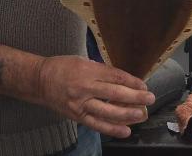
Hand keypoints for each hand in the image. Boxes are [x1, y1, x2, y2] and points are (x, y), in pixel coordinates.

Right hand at [35, 56, 154, 137]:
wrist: (40, 81)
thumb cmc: (63, 67)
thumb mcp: (82, 61)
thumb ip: (102, 70)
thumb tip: (123, 80)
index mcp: (87, 70)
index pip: (115, 77)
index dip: (132, 82)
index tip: (144, 85)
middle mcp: (84, 87)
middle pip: (115, 94)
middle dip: (136, 97)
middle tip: (150, 99)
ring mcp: (80, 104)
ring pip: (108, 112)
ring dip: (128, 114)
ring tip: (142, 114)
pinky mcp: (77, 116)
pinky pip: (97, 124)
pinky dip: (112, 129)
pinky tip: (126, 130)